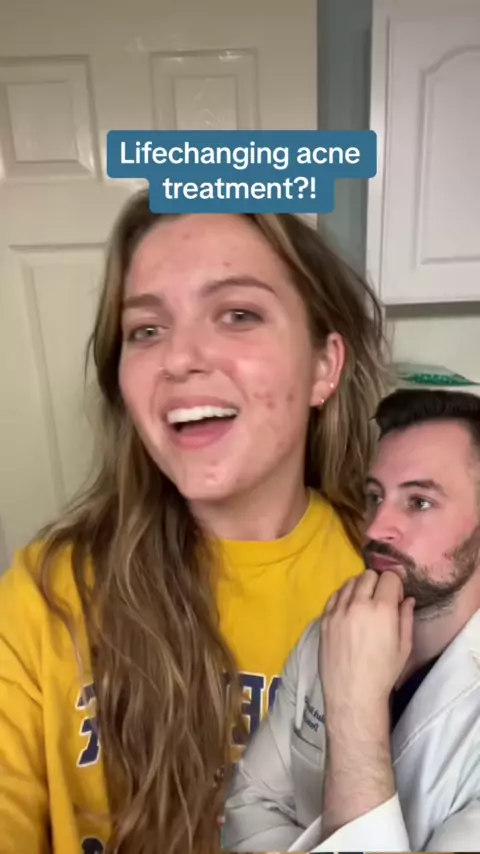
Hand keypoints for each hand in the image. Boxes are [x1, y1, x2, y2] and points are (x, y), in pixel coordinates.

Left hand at [319, 570, 414, 721]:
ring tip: (363, 605)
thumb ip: (406, 618)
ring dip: (360, 588)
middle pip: (368, 575)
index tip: (396, 597)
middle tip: (380, 600)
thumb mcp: (404, 647)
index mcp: (382, 610)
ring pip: (350, 582)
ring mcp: (338, 610)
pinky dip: (344, 597)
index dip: (395, 585)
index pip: (389, 577)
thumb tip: (407, 599)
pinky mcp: (324, 618)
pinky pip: (334, 595)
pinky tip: (348, 610)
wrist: (352, 693)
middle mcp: (358, 604)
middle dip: (378, 583)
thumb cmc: (383, 673)